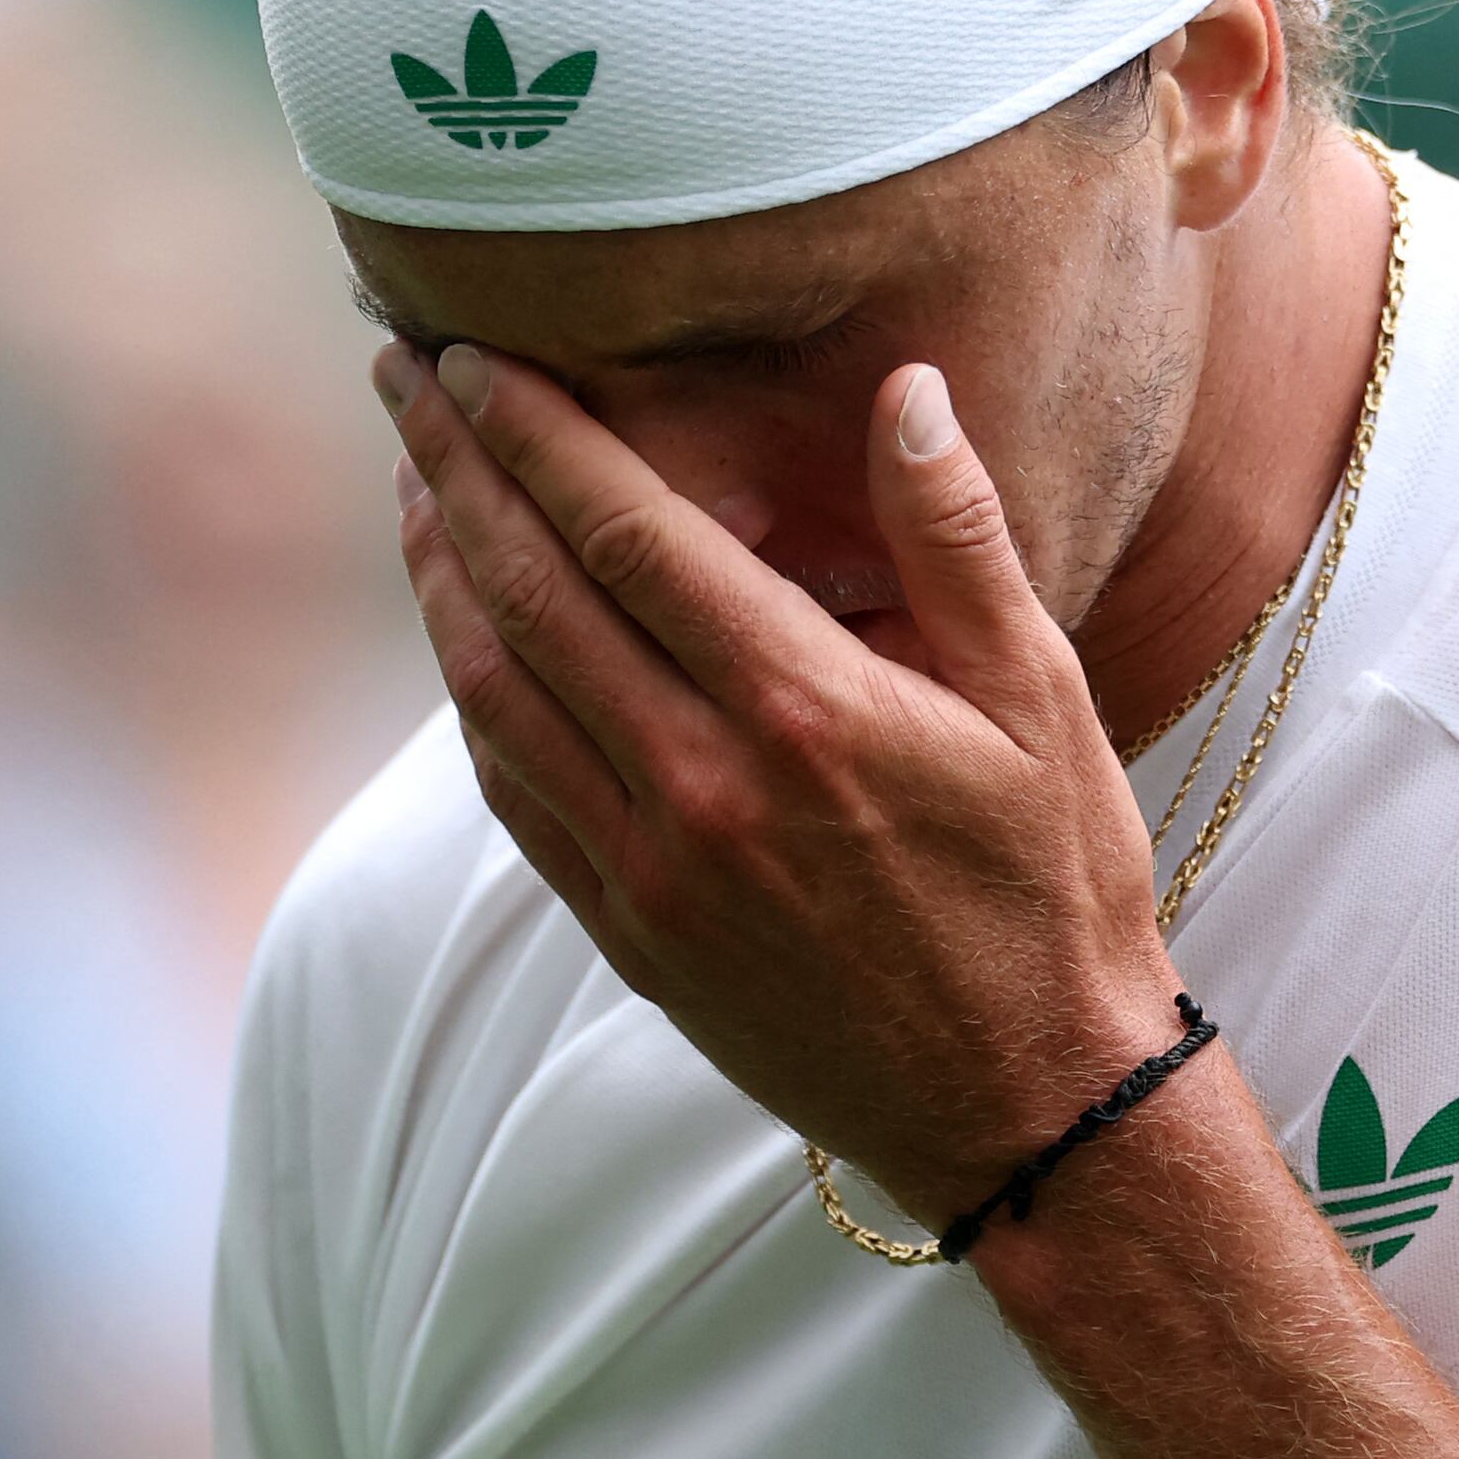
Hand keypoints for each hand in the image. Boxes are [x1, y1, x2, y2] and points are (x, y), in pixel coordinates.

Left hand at [380, 341, 1190, 1229]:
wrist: (1029, 1100)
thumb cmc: (1053, 885)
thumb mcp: (1042, 697)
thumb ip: (956, 537)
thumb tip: (903, 388)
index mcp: (803, 709)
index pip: (626, 535)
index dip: (538, 436)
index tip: (476, 358)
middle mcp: (704, 786)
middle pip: (532, 596)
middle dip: (457, 473)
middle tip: (405, 377)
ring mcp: (652, 870)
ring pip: (496, 693)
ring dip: (442, 576)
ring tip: (419, 483)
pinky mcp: (632, 933)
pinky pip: (515, 792)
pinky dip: (471, 694)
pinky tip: (464, 632)